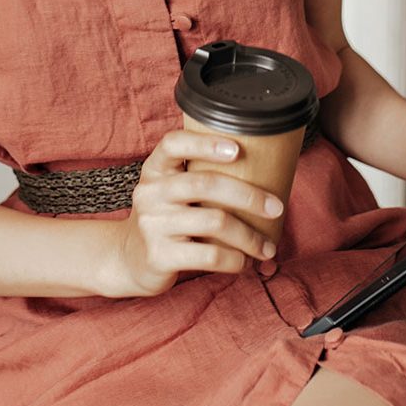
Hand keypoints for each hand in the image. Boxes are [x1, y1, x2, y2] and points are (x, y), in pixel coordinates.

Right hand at [104, 131, 282, 296]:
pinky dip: (235, 260)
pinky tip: (243, 262)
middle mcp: (149, 193)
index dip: (205, 143)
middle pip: (205, 183)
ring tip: (266, 247)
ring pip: (215, 221)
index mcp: (154, 170)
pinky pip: (210, 255)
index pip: (173, 144)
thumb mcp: (170, 192)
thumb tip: (265, 173)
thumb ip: (199, 179)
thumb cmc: (166, 221)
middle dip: (249, 195)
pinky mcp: (159, 255)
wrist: (129, 260)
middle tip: (276, 207)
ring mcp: (152, 225)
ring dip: (250, 237)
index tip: (238, 149)